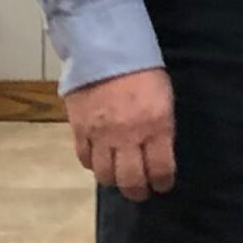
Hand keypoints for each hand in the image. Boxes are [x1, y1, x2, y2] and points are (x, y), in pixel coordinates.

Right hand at [64, 67, 176, 200]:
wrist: (104, 50)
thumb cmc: (143, 71)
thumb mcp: (164, 99)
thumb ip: (161, 128)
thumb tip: (158, 151)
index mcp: (156, 126)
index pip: (160, 169)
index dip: (162, 183)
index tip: (163, 186)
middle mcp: (128, 136)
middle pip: (130, 179)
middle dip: (137, 191)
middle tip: (140, 193)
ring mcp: (100, 135)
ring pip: (104, 174)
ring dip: (114, 181)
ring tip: (119, 179)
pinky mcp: (78, 129)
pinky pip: (84, 158)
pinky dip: (92, 165)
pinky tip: (99, 163)